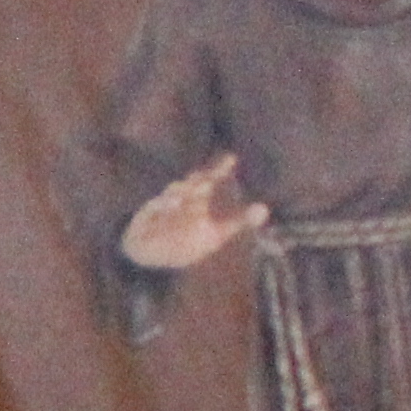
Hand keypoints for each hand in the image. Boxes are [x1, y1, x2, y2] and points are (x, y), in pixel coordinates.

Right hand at [124, 148, 268, 272]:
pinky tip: (175, 203)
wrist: (148, 252)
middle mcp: (182, 197)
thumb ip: (239, 221)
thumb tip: (264, 209)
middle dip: (201, 180)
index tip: (231, 158)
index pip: (211, 179)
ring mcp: (164, 205)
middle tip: (211, 179)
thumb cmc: (185, 241)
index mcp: (199, 198)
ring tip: (197, 188)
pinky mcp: (146, 216)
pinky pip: (155, 206)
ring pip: (175, 192)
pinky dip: (164, 204)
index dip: (220, 168)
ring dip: (184, 189)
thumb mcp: (216, 234)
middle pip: (193, 184)